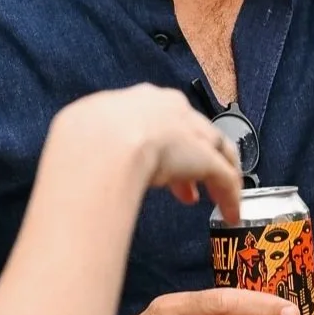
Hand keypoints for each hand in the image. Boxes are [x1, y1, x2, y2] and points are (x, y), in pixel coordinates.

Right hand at [51, 85, 243, 220]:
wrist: (102, 143)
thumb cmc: (86, 137)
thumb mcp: (86, 128)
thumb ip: (96, 138)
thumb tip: (83, 158)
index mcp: (143, 99)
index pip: (164, 118)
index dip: (166, 142)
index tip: (162, 165)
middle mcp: (173, 110)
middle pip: (195, 132)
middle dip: (194, 158)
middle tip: (188, 190)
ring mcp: (192, 132)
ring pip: (217, 150)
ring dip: (218, 175)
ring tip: (217, 201)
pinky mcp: (206, 158)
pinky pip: (225, 177)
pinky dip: (230, 197)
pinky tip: (230, 215)